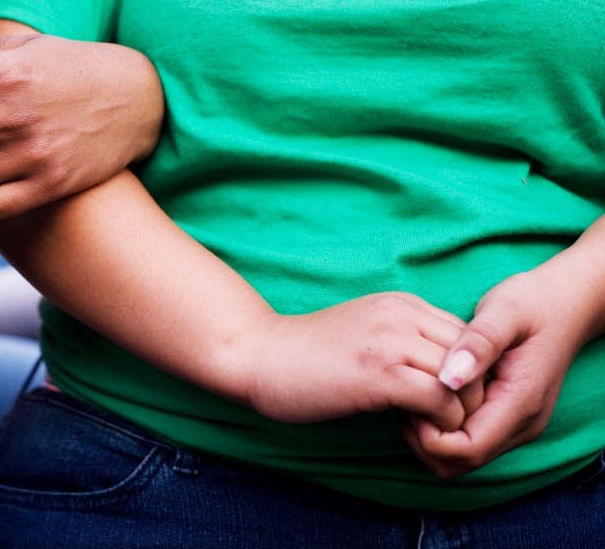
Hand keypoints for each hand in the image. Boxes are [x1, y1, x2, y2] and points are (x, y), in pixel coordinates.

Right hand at [245, 293, 478, 430]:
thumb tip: (443, 374)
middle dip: (471, 396)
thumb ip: (404, 341)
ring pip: (464, 379)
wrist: (258, 356)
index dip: (465, 375)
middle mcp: (402, 315)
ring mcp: (391, 341)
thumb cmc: (307, 355)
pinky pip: (440, 400)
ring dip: (456, 414)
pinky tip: (410, 430)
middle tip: (440, 422)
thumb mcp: (365, 334)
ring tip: (427, 428)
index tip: (440, 402)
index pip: (468, 337)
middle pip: (476, 357)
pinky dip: (437, 424)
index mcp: (401, 304)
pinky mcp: (380, 373)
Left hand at [405, 244, 604, 477]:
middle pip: (461, 462)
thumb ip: (478, 344)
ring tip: (416, 391)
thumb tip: (448, 377)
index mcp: (520, 403)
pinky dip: (441, 427)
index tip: (413, 398)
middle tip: (407, 397)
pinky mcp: (505, 418)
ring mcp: (514, 425)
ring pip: (462, 458)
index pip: (467, 449)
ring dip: (430, 436)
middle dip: (425, 440)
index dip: (430, 435)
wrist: (565, 304)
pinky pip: (466, 441)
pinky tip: (429, 391)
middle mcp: (521, 425)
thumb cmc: (533, 303)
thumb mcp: (504, 312)